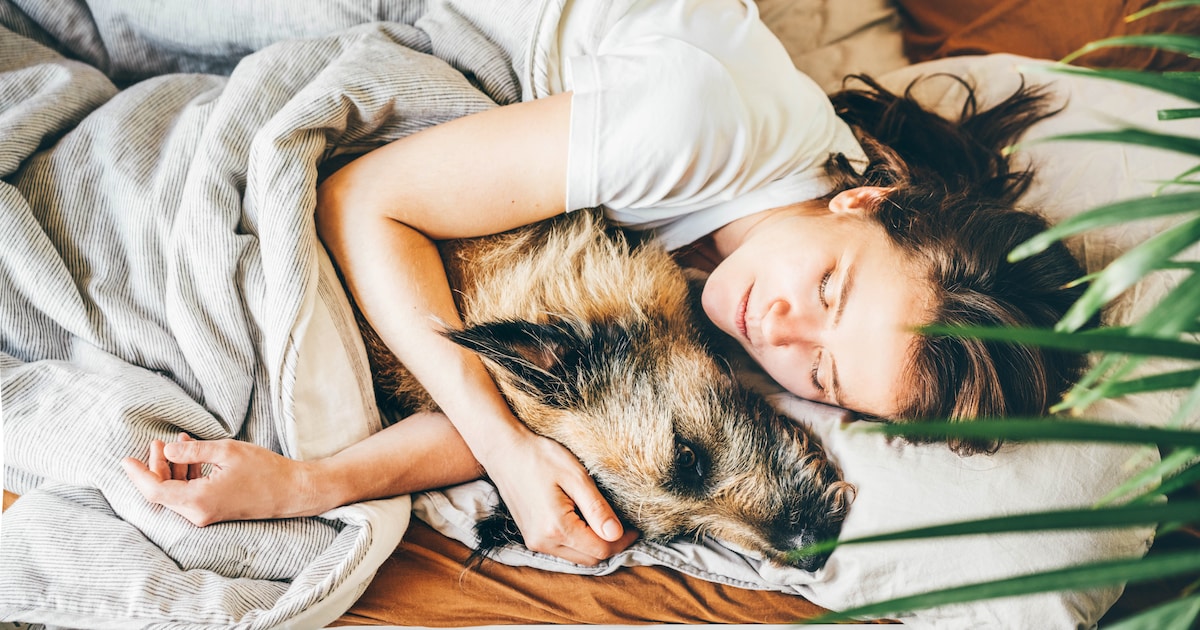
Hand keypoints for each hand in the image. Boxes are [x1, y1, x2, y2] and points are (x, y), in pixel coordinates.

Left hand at [120, 433, 317, 525]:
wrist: (292, 491)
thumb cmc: (264, 470)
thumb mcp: (227, 451)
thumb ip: (192, 452)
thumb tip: (166, 450)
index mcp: (199, 500)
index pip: (155, 491)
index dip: (138, 474)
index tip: (126, 459)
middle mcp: (198, 513)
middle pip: (162, 493)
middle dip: (155, 467)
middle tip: (156, 442)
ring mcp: (206, 515)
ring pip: (175, 494)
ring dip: (171, 470)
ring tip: (174, 444)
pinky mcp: (213, 512)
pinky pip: (189, 495)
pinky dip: (185, 476)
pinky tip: (189, 456)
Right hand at [480, 429, 639, 564]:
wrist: (504, 450)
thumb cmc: (540, 457)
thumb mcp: (575, 477)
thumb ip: (597, 509)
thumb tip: (616, 534)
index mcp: (556, 528)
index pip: (600, 549)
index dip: (622, 541)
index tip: (636, 528)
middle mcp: (543, 542)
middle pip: (589, 558)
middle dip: (610, 546)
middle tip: (625, 526)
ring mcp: (534, 541)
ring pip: (576, 557)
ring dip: (594, 546)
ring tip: (607, 524)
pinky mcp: (530, 536)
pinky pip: (562, 549)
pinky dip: (579, 542)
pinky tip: (586, 523)